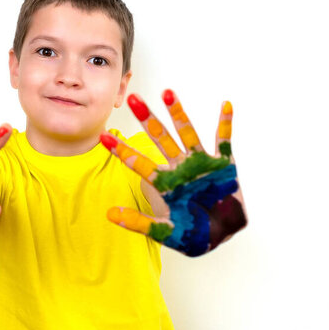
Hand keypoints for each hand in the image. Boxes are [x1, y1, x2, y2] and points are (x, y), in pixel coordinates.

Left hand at [100, 90, 246, 256]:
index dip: (122, 150)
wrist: (222, 236)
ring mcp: (201, 164)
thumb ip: (138, 223)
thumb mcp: (164, 231)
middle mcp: (180, 167)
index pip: (138, 162)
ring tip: (167, 92)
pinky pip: (223, 141)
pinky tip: (225, 105)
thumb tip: (109, 213)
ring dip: (178, 114)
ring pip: (187, 133)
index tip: (103, 136)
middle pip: (160, 138)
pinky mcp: (224, 165)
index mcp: (164, 182)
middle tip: (132, 99)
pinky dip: (225, 124)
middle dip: (147, 119)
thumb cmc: (192, 234)